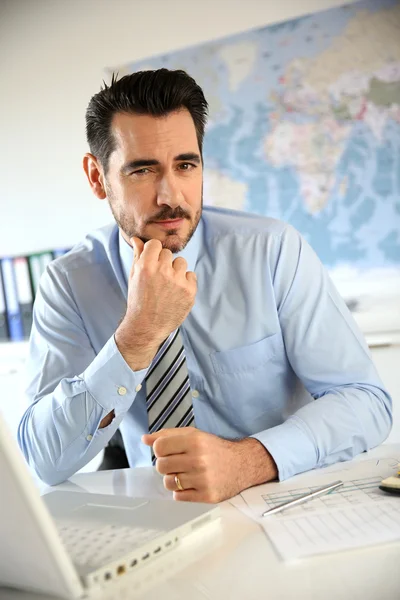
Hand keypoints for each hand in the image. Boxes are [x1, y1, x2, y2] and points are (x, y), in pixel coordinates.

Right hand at [115, 237, 196, 369]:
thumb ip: (137, 256)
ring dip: (176, 271)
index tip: (153, 263)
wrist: (146, 326)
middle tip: (159, 280)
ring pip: (181, 263)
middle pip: (168, 254)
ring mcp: (178, 281)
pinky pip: (191, 275)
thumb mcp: (134, 277)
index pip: (155, 244)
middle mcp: (162, 271)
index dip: (154, 253)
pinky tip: (176, 293)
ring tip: (168, 286)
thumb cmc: (138, 300)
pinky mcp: (190, 290)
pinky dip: (185, 282)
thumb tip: (137, 239)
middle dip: (164, 264)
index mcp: (146, 266)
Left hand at [142, 427, 277, 502]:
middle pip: (161, 466)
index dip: (161, 450)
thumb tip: (145, 439)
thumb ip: (168, 435)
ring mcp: (203, 480)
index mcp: (195, 441)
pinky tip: (192, 484)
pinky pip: (179, 497)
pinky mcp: (207, 496)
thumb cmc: (214, 448)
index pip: (159, 448)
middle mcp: (199, 460)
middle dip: (166, 465)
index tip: (169, 451)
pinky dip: (182, 492)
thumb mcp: (194, 435)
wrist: (242, 464)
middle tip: (179, 463)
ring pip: (169, 483)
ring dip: (173, 479)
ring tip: (185, 474)